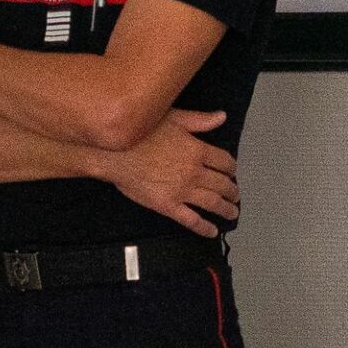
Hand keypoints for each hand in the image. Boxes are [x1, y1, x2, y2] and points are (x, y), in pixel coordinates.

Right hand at [104, 108, 238, 238]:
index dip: (231, 167)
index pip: (225, 161)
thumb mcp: (171, 117)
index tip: (230, 170)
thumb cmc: (138, 134)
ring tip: (231, 212)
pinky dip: (204, 227)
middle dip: (232, 190)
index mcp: (197, 151)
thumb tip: (221, 117)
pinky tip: (211, 230)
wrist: (113, 153)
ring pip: (212, 203)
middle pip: (223, 184)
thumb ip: (198, 120)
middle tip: (234, 194)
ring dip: (226, 209)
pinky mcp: (168, 205)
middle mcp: (194, 173)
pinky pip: (191, 220)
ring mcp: (182, 191)